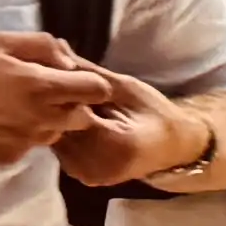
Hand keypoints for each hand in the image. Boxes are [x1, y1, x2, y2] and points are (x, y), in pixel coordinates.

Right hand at [0, 30, 132, 164]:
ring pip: (55, 133)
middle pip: (82, 116)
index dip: (91, 84)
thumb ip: (41, 45)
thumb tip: (67, 60)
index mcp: (42, 85)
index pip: (97, 89)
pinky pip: (28, 146)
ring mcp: (27, 141)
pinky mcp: (9, 157)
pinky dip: (19, 136)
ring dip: (45, 122)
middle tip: (39, 94)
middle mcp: (42, 118)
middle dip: (70, 105)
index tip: (73, 81)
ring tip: (12, 109)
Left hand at [51, 80, 199, 190]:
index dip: (58, 92)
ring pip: (53, 140)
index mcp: (115, 144)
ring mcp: (88, 175)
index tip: (52, 75)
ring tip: (59, 103)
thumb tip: (57, 48)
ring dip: (51, 120)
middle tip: (50, 87)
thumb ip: (89, 73)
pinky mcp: (83, 178)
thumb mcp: (125, 87)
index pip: (70, 113)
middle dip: (51, 106)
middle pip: (56, 129)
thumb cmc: (154, 113)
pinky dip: (60, 133)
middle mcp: (98, 166)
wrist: (174, 147)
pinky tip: (66, 120)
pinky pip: (61, 150)